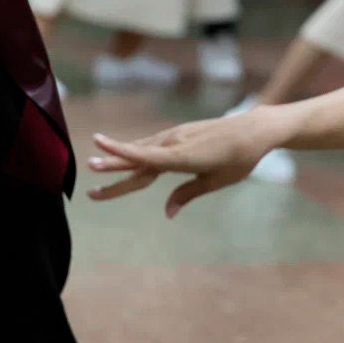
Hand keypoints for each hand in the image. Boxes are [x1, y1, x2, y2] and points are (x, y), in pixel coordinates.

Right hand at [87, 105, 293, 216]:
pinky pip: (153, 143)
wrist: (254, 129)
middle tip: (88, 174)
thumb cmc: (239, 159)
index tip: (95, 155)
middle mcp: (175, 143)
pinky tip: (127, 156)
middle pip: (137, 157)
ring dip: (121, 158)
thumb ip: (188, 194)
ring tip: (99, 166)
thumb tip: (167, 213)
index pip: (144, 157)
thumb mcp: (216, 181)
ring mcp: (177, 135)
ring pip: (143, 149)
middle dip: (111, 165)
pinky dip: (138, 151)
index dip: (119, 155)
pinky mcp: (180, 133)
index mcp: (183, 157)